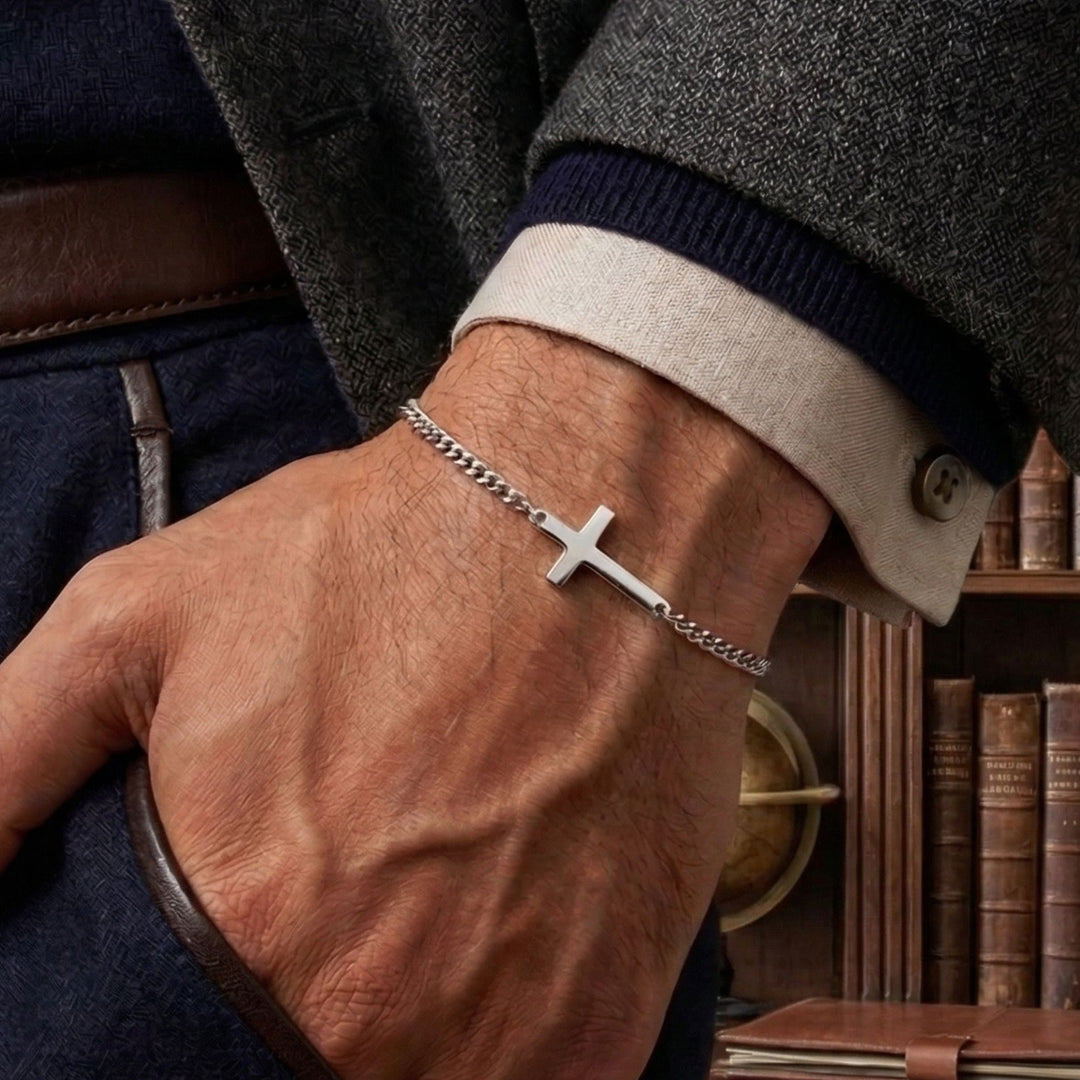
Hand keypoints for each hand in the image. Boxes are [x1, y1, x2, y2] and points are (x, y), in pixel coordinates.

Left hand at [0, 325, 828, 1076]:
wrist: (585, 523)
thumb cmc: (380, 554)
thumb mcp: (139, 617)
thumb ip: (3, 760)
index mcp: (250, 929)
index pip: (179, 1067)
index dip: (198, 1028)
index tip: (236, 976)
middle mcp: (383, 1011)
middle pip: (313, 1074)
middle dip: (306, 1019)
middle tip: (336, 928)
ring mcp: (513, 1024)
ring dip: (410, 1039)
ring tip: (425, 925)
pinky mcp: (613, 1009)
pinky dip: (503, 1051)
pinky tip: (498, 951)